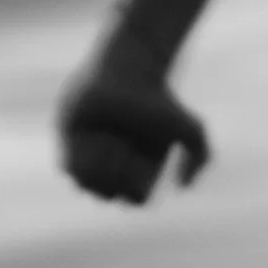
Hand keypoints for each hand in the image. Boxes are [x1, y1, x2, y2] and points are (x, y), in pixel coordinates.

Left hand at [56, 27, 210, 205]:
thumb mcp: (191, 129)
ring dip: (98, 164)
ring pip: (85, 185)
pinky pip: (66, 167)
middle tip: (123, 141)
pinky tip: (90, 135)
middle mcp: (114, 166)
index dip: (137, 182)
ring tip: (107, 137)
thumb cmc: (159, 100)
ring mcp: (89, 155)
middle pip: (108, 194)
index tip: (142, 155)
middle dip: (117, 170)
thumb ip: (200, 158)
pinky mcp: (68, 141)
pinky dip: (79, 157)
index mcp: (140, 169)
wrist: (129, 70)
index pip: (134, 197)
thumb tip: (182, 186)